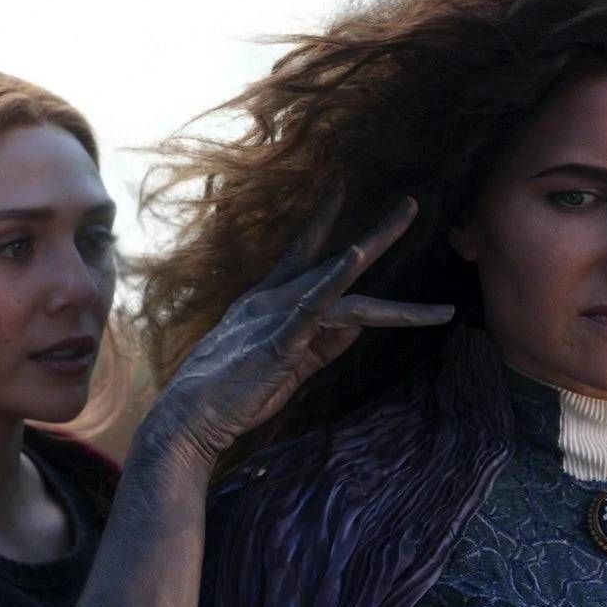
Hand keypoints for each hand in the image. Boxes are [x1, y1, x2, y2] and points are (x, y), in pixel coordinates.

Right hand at [148, 193, 453, 472]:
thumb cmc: (234, 394)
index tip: (341, 188)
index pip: (304, 253)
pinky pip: (313, 307)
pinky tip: (354, 258)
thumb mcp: (286, 363)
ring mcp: (277, 316)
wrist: (189, 418)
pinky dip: (334, 281)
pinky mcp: (279, 340)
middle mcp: (274, 299)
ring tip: (417, 243)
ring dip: (383, 269)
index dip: (324, 221)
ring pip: (343, 289)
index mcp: (268, 301)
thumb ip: (324, 344)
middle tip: (413, 204)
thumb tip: (359, 327)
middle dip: (378, 236)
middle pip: (337, 261)